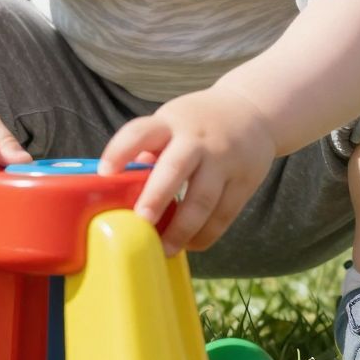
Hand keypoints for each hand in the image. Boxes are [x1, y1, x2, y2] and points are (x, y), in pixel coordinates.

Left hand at [98, 86, 276, 255]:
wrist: (253, 109)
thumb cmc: (198, 123)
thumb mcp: (171, 123)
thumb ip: (148, 151)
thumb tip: (120, 189)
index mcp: (171, 123)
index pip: (141, 132)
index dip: (122, 150)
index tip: (105, 172)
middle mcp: (197, 139)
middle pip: (175, 168)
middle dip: (156, 197)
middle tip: (141, 222)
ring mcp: (224, 160)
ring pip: (203, 200)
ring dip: (181, 229)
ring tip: (164, 249)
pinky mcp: (245, 180)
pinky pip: (224, 214)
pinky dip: (205, 235)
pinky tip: (190, 244)